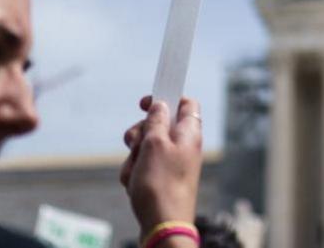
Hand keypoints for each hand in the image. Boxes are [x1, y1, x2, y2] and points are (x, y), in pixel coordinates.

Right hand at [120, 96, 202, 234]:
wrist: (163, 226)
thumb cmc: (161, 185)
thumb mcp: (155, 143)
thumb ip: (156, 119)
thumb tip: (160, 104)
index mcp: (189, 133)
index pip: (185, 103)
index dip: (166, 97)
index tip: (145, 103)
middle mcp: (182, 146)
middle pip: (157, 125)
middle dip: (140, 134)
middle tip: (138, 145)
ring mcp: (171, 164)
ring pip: (144, 148)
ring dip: (134, 158)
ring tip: (137, 173)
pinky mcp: (160, 179)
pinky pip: (140, 167)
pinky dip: (134, 174)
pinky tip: (135, 186)